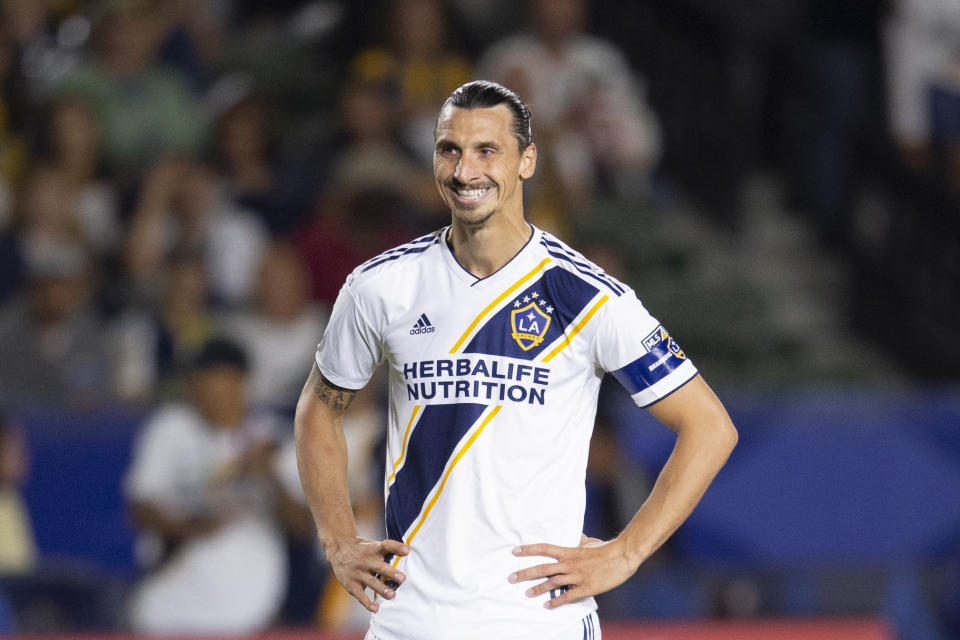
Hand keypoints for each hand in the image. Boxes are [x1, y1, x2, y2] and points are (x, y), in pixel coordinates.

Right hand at [325, 536, 409, 612]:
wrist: (339, 548)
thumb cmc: (363, 549)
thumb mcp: (373, 545)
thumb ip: (388, 551)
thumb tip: (410, 554)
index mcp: (373, 549)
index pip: (385, 545)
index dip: (396, 547)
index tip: (407, 550)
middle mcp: (365, 560)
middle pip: (379, 566)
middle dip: (391, 573)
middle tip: (403, 578)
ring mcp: (358, 573)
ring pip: (371, 582)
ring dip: (382, 589)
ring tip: (392, 595)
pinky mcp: (351, 584)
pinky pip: (360, 595)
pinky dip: (367, 603)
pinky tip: (375, 608)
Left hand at [508, 535, 639, 608]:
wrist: (622, 556)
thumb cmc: (605, 549)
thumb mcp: (589, 542)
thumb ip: (578, 541)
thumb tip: (575, 536)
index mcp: (569, 551)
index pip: (544, 548)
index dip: (528, 549)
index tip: (514, 551)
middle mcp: (569, 563)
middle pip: (543, 568)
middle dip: (525, 573)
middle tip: (511, 578)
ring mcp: (577, 576)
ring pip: (552, 583)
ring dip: (537, 589)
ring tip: (526, 593)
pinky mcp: (586, 587)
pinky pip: (567, 596)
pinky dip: (556, 602)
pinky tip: (547, 606)